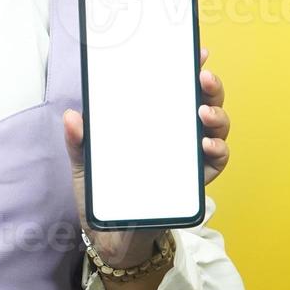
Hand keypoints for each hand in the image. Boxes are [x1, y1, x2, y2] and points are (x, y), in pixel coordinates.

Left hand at [63, 46, 231, 267]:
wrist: (110, 238)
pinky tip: (207, 146)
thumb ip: (78, 141)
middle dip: (210, 87)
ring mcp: (188, 158)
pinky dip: (217, 152)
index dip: (189, 68)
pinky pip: (215, 164)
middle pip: (203, 103)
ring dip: (216, 116)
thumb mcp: (84, 164)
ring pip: (215, 129)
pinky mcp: (194, 183)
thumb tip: (72, 116)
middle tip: (203, 77)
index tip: (196, 52)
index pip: (176, 90)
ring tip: (203, 113)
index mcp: (154, 123)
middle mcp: (177, 136)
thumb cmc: (103, 194)